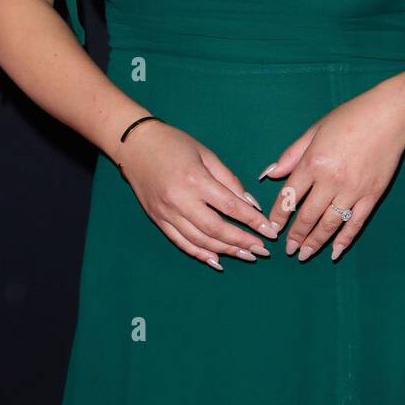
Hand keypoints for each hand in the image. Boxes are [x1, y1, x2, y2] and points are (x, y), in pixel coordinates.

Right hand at [115, 121, 280, 270]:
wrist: (135, 145)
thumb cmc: (174, 144)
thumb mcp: (206, 154)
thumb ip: (229, 180)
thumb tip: (251, 205)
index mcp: (195, 180)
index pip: (230, 207)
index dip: (253, 221)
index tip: (269, 231)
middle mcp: (180, 201)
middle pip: (216, 229)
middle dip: (242, 242)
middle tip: (262, 250)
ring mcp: (166, 214)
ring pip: (200, 240)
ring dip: (225, 251)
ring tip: (246, 255)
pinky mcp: (158, 220)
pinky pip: (181, 243)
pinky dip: (200, 254)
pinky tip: (217, 260)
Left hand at [257, 83, 404, 261]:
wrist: (389, 116)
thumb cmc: (349, 117)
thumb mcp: (315, 130)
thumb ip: (292, 154)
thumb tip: (269, 174)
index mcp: (313, 162)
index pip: (289, 197)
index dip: (278, 216)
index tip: (272, 229)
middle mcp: (331, 181)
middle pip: (307, 216)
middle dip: (295, 236)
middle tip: (288, 249)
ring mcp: (353, 190)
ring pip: (329, 224)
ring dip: (315, 243)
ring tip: (304, 255)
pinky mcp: (372, 196)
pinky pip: (355, 224)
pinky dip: (344, 240)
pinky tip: (335, 251)